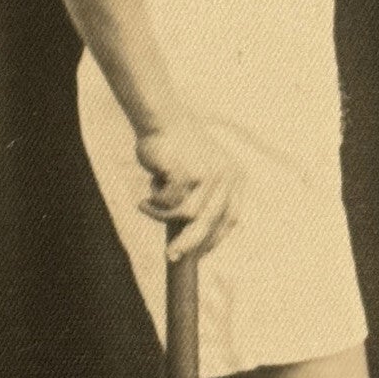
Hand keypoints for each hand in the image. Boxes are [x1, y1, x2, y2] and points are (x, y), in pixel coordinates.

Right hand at [135, 119, 243, 262]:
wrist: (162, 120)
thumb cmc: (175, 149)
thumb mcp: (197, 174)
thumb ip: (201, 199)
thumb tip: (191, 241)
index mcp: (234, 177)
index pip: (230, 219)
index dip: (214, 240)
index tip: (197, 255)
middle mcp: (226, 176)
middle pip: (209, 222)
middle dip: (189, 244)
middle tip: (170, 257)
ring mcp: (209, 174)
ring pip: (185, 215)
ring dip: (161, 215)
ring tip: (145, 206)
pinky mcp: (189, 173)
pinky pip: (169, 204)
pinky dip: (154, 205)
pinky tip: (144, 199)